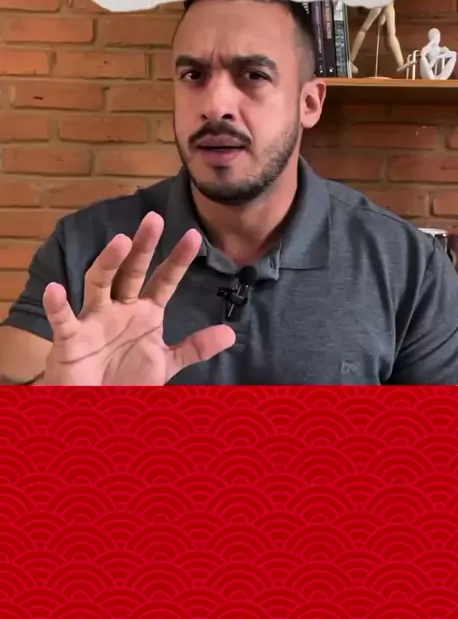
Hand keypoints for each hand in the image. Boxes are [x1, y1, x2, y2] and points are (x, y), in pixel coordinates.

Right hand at [40, 212, 234, 384]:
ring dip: (108, 263)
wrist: (95, 410)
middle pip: (131, 272)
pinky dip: (58, 305)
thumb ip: (195, 347)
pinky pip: (64, 320)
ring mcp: (94, 321)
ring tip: (119, 241)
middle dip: (142, 247)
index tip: (194, 236)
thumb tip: (230, 334)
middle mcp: (120, 309)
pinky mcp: (70, 339)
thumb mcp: (166, 362)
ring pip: (99, 284)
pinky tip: (56, 288)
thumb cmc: (127, 380)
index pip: (165, 280)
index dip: (178, 260)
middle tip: (154, 219)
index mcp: (145, 312)